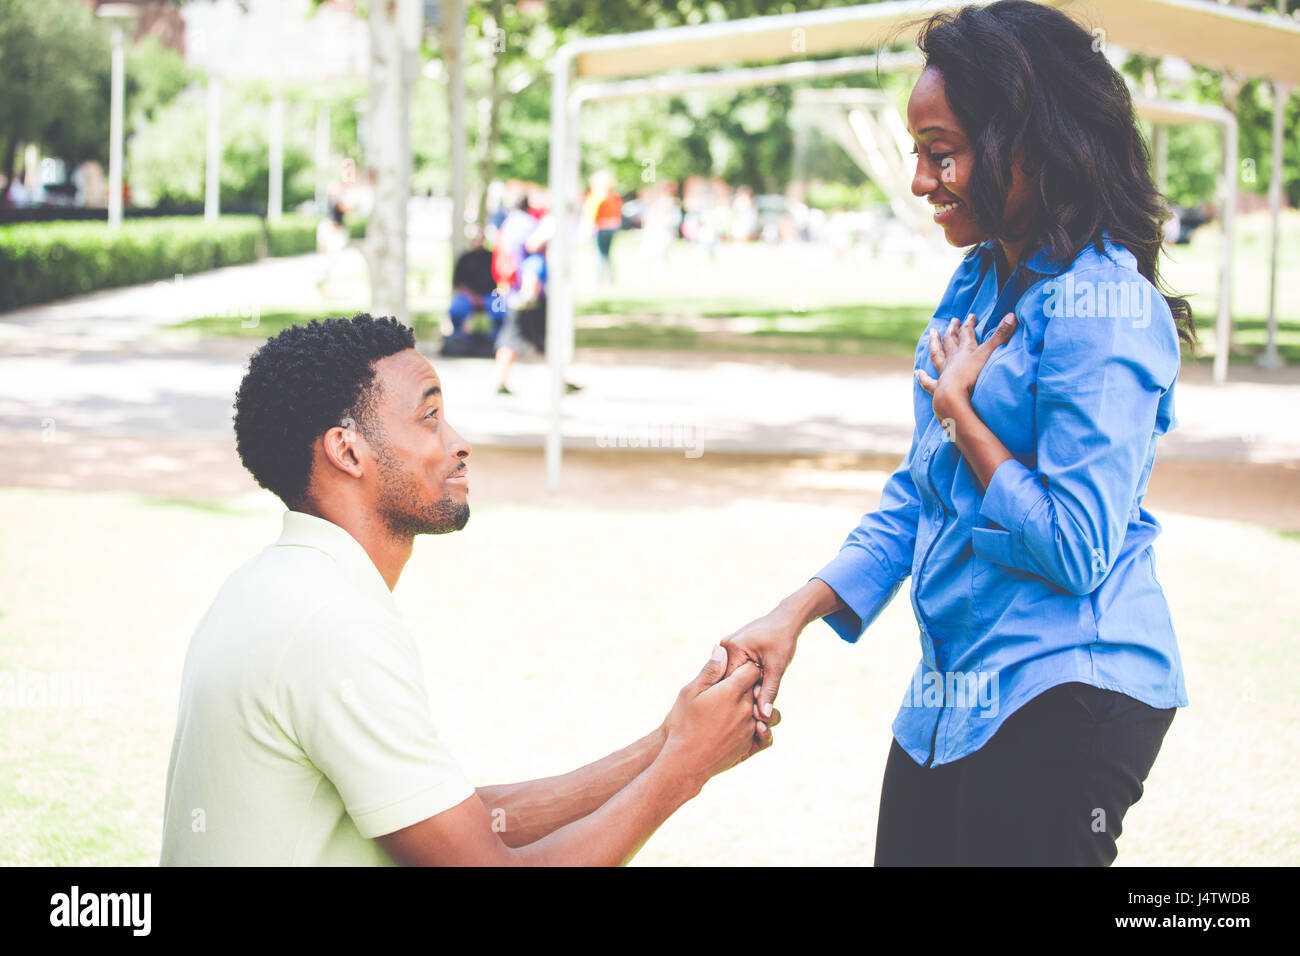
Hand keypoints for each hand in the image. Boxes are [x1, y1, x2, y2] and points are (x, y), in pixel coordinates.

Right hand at [660, 647, 774, 790]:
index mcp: (731, 692)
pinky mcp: (749, 746)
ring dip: (758, 708)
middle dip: (752, 687)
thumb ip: (710, 670)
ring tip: (742, 710)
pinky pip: (765, 734)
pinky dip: (761, 729)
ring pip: (765, 712)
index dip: (745, 668)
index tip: (736, 672)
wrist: (684, 762)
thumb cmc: (683, 724)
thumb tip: (721, 649)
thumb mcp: (690, 692)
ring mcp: (749, 729)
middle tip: (736, 690)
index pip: (752, 670)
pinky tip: (749, 727)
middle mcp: (745, 709)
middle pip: (760, 689)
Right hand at [721, 608, 800, 724]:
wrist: (786, 618)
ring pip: (731, 676)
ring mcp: (727, 646)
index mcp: (733, 648)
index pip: (730, 682)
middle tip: (753, 712)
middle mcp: (725, 646)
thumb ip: (769, 691)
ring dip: (742, 687)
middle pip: (729, 679)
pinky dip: (743, 679)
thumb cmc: (783, 639)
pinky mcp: (732, 648)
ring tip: (753, 701)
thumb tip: (764, 716)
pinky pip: (734, 669)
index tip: (751, 714)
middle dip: (742, 693)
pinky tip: (753, 688)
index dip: (741, 699)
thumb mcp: (777, 667)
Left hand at [915, 313, 1016, 419]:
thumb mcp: (989, 354)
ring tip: (932, 333)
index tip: (971, 316)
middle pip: (951, 341)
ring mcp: (944, 374)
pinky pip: (928, 382)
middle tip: (952, 320)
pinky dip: (923, 377)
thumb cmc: (972, 376)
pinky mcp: (938, 389)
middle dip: (952, 330)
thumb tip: (1012, 315)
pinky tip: (918, 372)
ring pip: (937, 355)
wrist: (954, 398)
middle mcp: (953, 360)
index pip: (967, 334)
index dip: (969, 324)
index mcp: (965, 351)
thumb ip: (1001, 336)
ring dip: (935, 344)